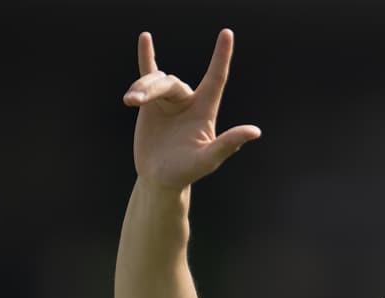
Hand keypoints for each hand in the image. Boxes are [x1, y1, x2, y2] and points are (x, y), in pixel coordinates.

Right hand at [122, 29, 260, 190]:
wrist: (159, 177)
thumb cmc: (187, 172)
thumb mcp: (208, 159)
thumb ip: (228, 144)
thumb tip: (255, 131)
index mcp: (205, 111)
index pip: (216, 78)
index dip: (221, 56)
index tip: (227, 33)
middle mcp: (189, 102)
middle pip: (171, 82)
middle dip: (152, 88)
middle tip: (133, 101)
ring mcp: (170, 101)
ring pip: (156, 81)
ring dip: (141, 87)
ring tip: (129, 101)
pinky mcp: (151, 104)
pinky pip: (149, 74)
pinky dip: (147, 57)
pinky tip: (145, 38)